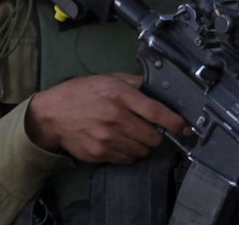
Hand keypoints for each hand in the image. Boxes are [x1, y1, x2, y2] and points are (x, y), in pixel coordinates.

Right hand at [25, 73, 190, 163]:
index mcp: (120, 95)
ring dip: (142, 145)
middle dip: (156, 135)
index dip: (176, 122)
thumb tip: (159, 89)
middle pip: (153, 137)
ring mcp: (108, 138)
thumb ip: (134, 83)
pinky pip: (127, 159)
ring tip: (131, 135)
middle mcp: (116, 117)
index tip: (186, 128)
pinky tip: (119, 142)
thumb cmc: (81, 93)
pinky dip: (128, 153)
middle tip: (148, 129)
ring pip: (142, 151)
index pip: (156, 112)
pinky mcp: (101, 153)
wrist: (52, 114)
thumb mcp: (107, 79)